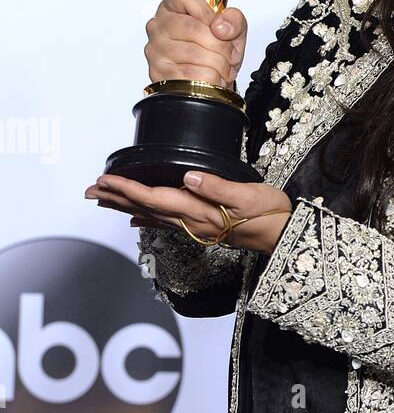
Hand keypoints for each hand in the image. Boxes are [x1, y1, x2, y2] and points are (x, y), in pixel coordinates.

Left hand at [84, 170, 292, 255]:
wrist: (284, 235)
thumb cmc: (269, 212)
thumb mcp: (248, 194)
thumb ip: (217, 187)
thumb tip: (189, 178)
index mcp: (200, 210)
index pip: (155, 198)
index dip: (128, 189)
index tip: (105, 180)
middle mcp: (193, 221)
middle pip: (146, 208)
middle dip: (117, 198)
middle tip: (90, 190)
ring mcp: (196, 227)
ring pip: (151, 215)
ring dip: (125, 207)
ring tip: (103, 200)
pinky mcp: (202, 228)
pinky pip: (166, 223)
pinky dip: (146, 218)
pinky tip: (134, 217)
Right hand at [145, 0, 247, 87]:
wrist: (213, 83)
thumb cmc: (217, 51)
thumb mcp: (233, 30)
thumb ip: (234, 20)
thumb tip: (221, 27)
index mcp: (173, 6)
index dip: (207, 12)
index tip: (220, 28)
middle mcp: (159, 25)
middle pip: (192, 28)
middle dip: (220, 45)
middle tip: (230, 55)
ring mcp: (155, 49)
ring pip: (193, 54)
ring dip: (218, 65)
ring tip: (224, 69)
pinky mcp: (158, 73)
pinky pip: (190, 75)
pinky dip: (210, 79)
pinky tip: (214, 78)